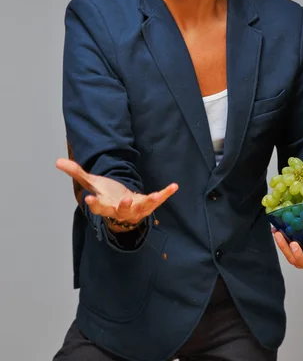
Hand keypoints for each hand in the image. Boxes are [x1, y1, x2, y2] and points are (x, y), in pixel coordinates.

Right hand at [56, 158, 177, 228]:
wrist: (123, 210)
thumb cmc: (107, 195)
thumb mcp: (93, 183)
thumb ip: (77, 173)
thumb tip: (58, 161)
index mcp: (105, 205)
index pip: (98, 206)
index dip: (94, 203)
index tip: (90, 198)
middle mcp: (120, 210)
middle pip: (121, 211)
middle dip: (123, 207)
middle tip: (126, 201)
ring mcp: (135, 209)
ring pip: (142, 208)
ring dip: (148, 202)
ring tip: (155, 196)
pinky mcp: (147, 205)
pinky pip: (157, 200)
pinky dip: (166, 194)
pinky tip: (174, 186)